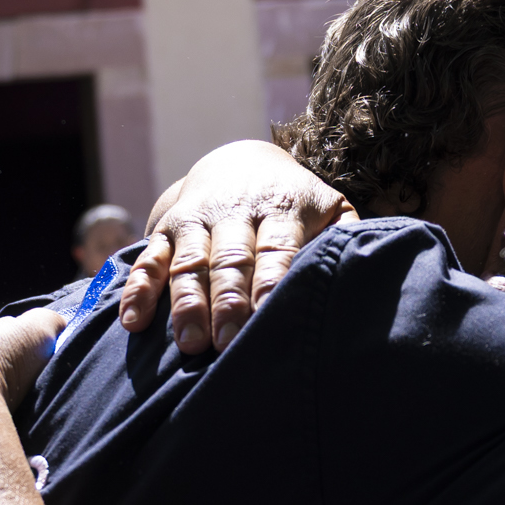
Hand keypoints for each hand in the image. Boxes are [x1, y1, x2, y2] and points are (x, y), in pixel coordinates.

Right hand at [119, 142, 356, 353]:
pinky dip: (138, 290)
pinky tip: (133, 323)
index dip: (272, 281)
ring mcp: (197, 220)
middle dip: (227, 300)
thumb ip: (347, 236)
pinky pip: (148, 260)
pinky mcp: (166, 229)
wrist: (240, 162)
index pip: (276, 248)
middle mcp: (236, 212)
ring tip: (187, 343)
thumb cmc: (296, 204)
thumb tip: (371, 264)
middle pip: (230, 259)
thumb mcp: (330, 209)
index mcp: (282, 208)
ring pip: (188, 261)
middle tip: (225, 342)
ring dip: (185, 302)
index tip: (270, 314)